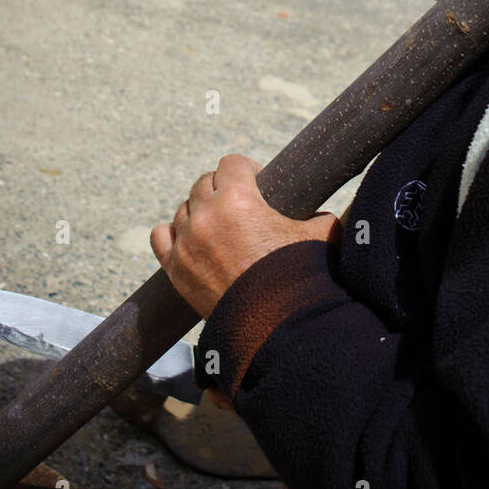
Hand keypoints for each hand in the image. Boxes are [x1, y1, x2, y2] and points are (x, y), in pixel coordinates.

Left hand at [150, 154, 340, 322]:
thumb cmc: (298, 279)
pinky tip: (189, 238)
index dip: (246, 168)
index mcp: (238, 198)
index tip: (256, 178)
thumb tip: (326, 214)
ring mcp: (187, 242)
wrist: (274, 326)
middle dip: (221, 188)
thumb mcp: (321, 236)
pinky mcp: (175, 268)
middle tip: (237, 204)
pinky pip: (161, 236)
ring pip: (184, 208)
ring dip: (199, 212)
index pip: (231, 163)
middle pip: (204, 183)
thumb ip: (322, 216)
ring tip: (218, 225)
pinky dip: (174, 234)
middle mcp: (206, 214)